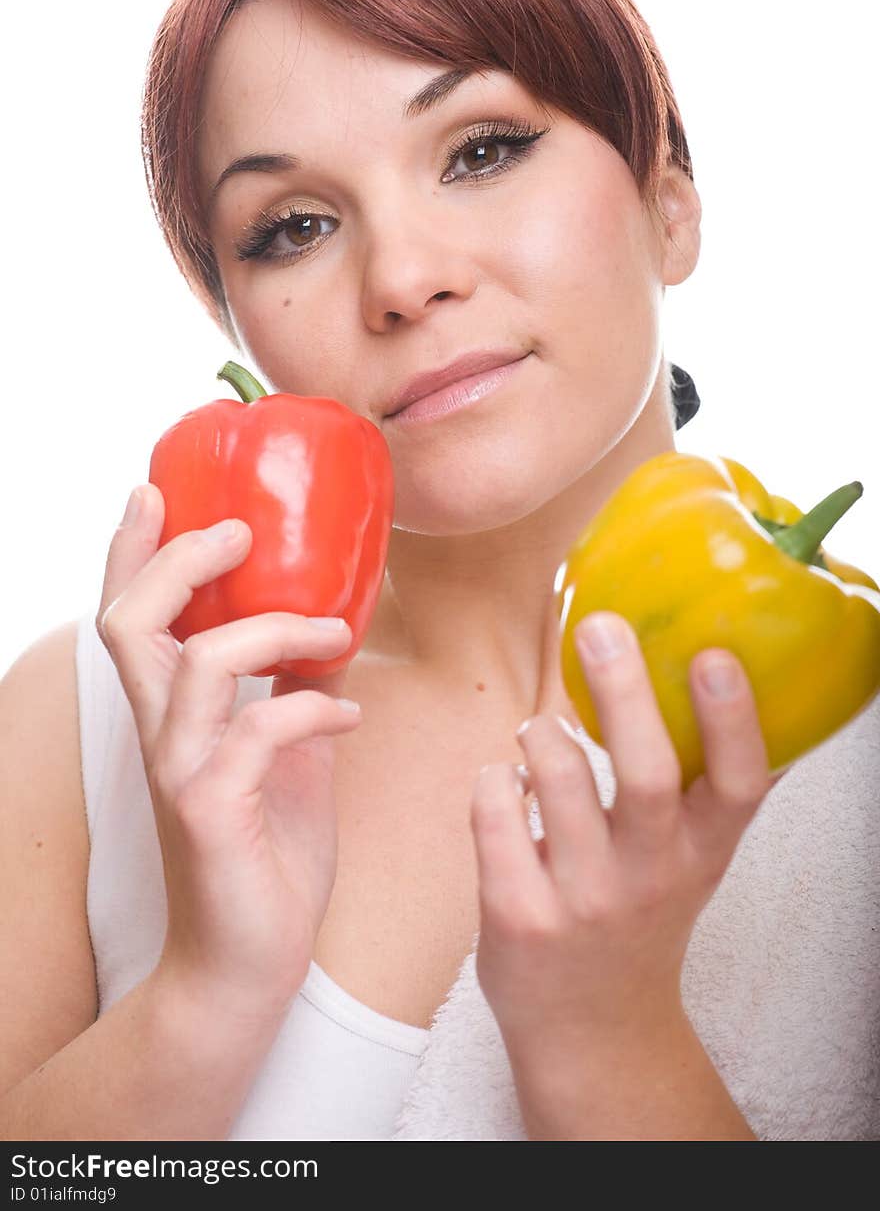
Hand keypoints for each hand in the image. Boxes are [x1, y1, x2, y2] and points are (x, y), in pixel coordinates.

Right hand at [97, 484, 361, 1022]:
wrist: (244, 966)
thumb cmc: (261, 855)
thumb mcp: (284, 754)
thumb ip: (293, 689)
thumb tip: (327, 629)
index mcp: (172, 714)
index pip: (131, 615)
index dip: (134, 551)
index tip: (155, 490)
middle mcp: (163, 735)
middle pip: (132, 621)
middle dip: (181, 560)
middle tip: (239, 532)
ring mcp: (181, 773)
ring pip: (199, 664)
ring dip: (275, 629)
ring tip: (331, 630)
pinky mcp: (213, 813)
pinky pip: (258, 732)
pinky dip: (312, 710)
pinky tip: (347, 719)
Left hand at [470, 609, 772, 1058]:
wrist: (593, 1029)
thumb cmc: (641, 915)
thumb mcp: (692, 861)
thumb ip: (707, 789)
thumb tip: (729, 679)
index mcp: (703, 853)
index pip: (739, 786)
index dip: (732, 719)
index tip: (714, 655)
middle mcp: (651, 877)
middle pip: (647, 774)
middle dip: (623, 692)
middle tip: (601, 628)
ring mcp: (583, 900)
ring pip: (557, 779)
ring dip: (541, 733)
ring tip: (540, 732)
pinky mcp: (518, 915)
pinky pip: (493, 814)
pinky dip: (493, 779)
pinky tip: (503, 782)